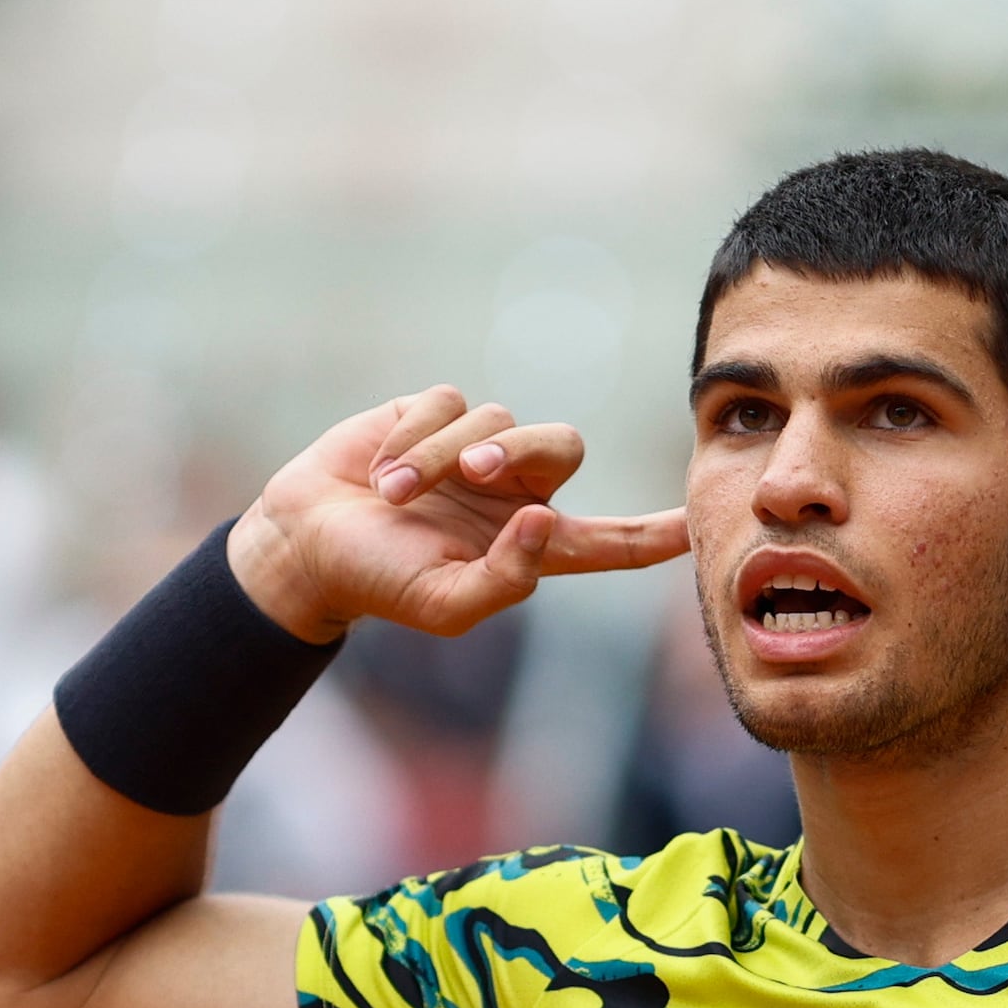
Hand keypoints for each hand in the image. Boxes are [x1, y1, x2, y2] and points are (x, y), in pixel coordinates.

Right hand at [226, 386, 688, 644]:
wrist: (306, 539)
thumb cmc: (378, 583)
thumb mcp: (443, 605)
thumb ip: (506, 578)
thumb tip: (547, 519)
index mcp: (531, 544)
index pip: (610, 540)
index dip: (655, 532)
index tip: (701, 522)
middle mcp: (514, 491)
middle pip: (561, 446)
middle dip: (520, 452)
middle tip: (473, 473)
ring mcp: (476, 448)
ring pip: (495, 421)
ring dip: (441, 456)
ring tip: (394, 492)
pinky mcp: (435, 413)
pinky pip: (447, 403)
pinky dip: (412, 436)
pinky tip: (380, 467)